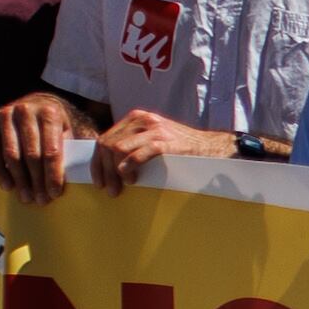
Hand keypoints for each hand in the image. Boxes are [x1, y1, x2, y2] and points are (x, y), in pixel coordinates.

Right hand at [0, 89, 76, 203]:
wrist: (36, 102)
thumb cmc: (56, 123)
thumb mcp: (70, 129)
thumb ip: (76, 148)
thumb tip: (84, 174)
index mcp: (50, 112)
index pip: (52, 151)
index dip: (53, 175)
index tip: (55, 193)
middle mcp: (27, 110)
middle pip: (32, 155)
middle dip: (37, 181)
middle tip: (41, 200)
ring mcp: (8, 114)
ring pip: (12, 154)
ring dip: (20, 179)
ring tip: (26, 197)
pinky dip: (1, 170)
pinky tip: (8, 186)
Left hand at [87, 110, 229, 194]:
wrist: (210, 146)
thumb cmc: (179, 147)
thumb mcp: (152, 137)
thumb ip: (132, 142)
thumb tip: (107, 162)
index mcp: (136, 118)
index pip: (105, 139)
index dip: (98, 163)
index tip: (99, 182)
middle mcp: (142, 120)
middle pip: (109, 145)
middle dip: (105, 170)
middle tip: (110, 190)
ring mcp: (155, 129)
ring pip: (119, 149)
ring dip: (115, 172)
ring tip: (121, 186)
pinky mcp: (166, 142)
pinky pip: (140, 153)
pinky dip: (130, 166)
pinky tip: (130, 177)